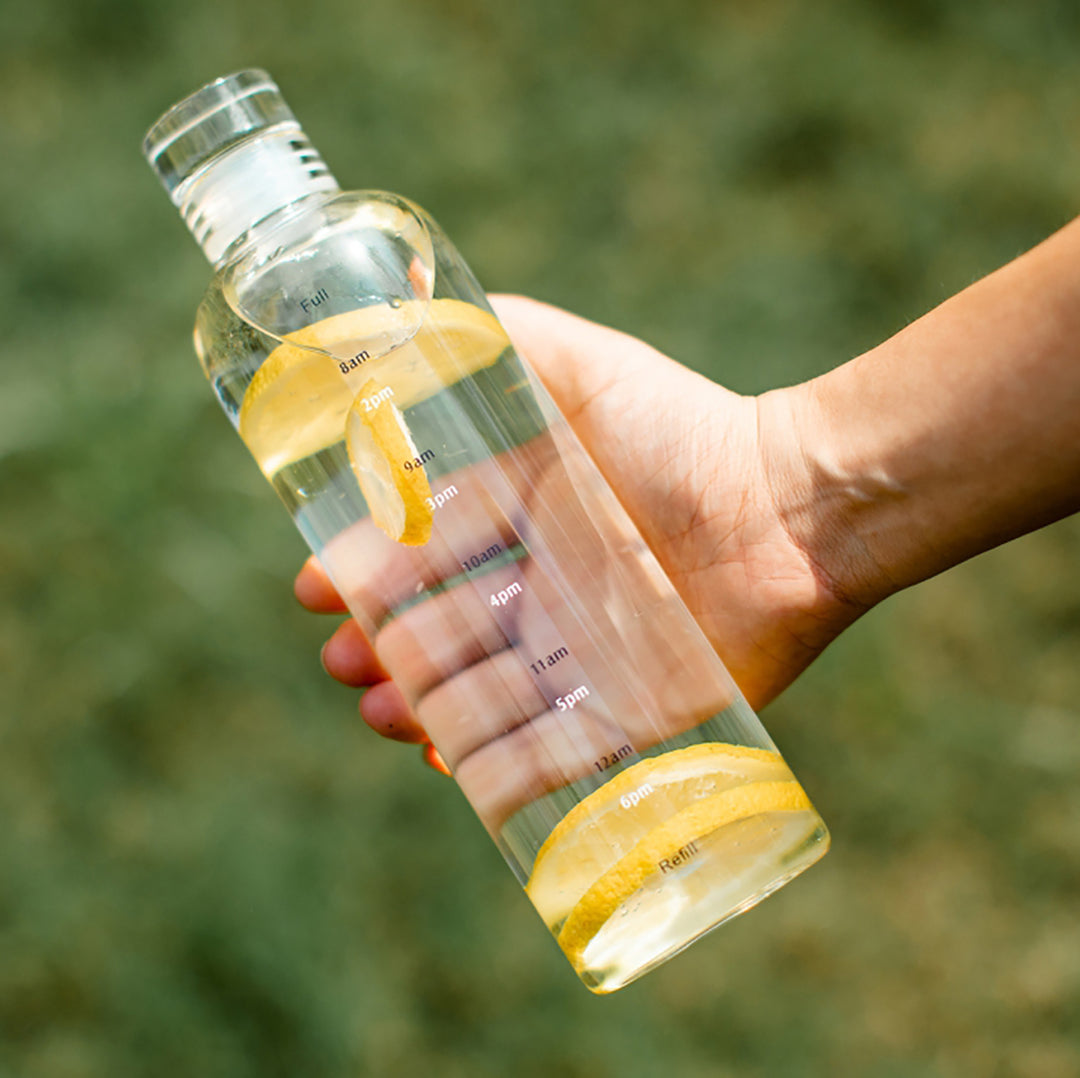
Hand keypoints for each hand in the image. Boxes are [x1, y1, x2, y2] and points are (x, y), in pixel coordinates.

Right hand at [295, 295, 869, 763]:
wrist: (794, 507)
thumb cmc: (688, 433)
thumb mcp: (587, 370)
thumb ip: (503, 335)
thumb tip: (406, 291)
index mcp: (520, 524)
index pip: (419, 557)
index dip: (361, 571)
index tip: (316, 585)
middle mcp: (541, 593)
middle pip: (437, 634)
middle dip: (379, 648)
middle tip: (344, 656)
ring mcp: (579, 658)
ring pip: (477, 698)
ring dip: (421, 708)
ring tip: (385, 709)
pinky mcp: (624, 716)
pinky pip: (544, 755)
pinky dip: (492, 764)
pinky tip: (448, 760)